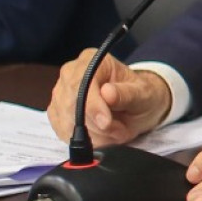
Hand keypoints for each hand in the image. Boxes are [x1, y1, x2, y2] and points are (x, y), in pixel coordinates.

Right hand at [48, 50, 171, 146]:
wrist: (137, 105)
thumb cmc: (141, 95)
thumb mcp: (144, 94)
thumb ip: (127, 94)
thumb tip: (108, 92)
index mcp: (93, 61)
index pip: (82, 83)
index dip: (92, 106)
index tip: (106, 122)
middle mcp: (71, 73)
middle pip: (70, 104)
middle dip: (96, 124)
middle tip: (119, 131)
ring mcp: (61, 93)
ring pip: (66, 121)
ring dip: (93, 134)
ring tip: (115, 130)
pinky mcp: (57, 112)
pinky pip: (63, 131)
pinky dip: (84, 139)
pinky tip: (101, 135)